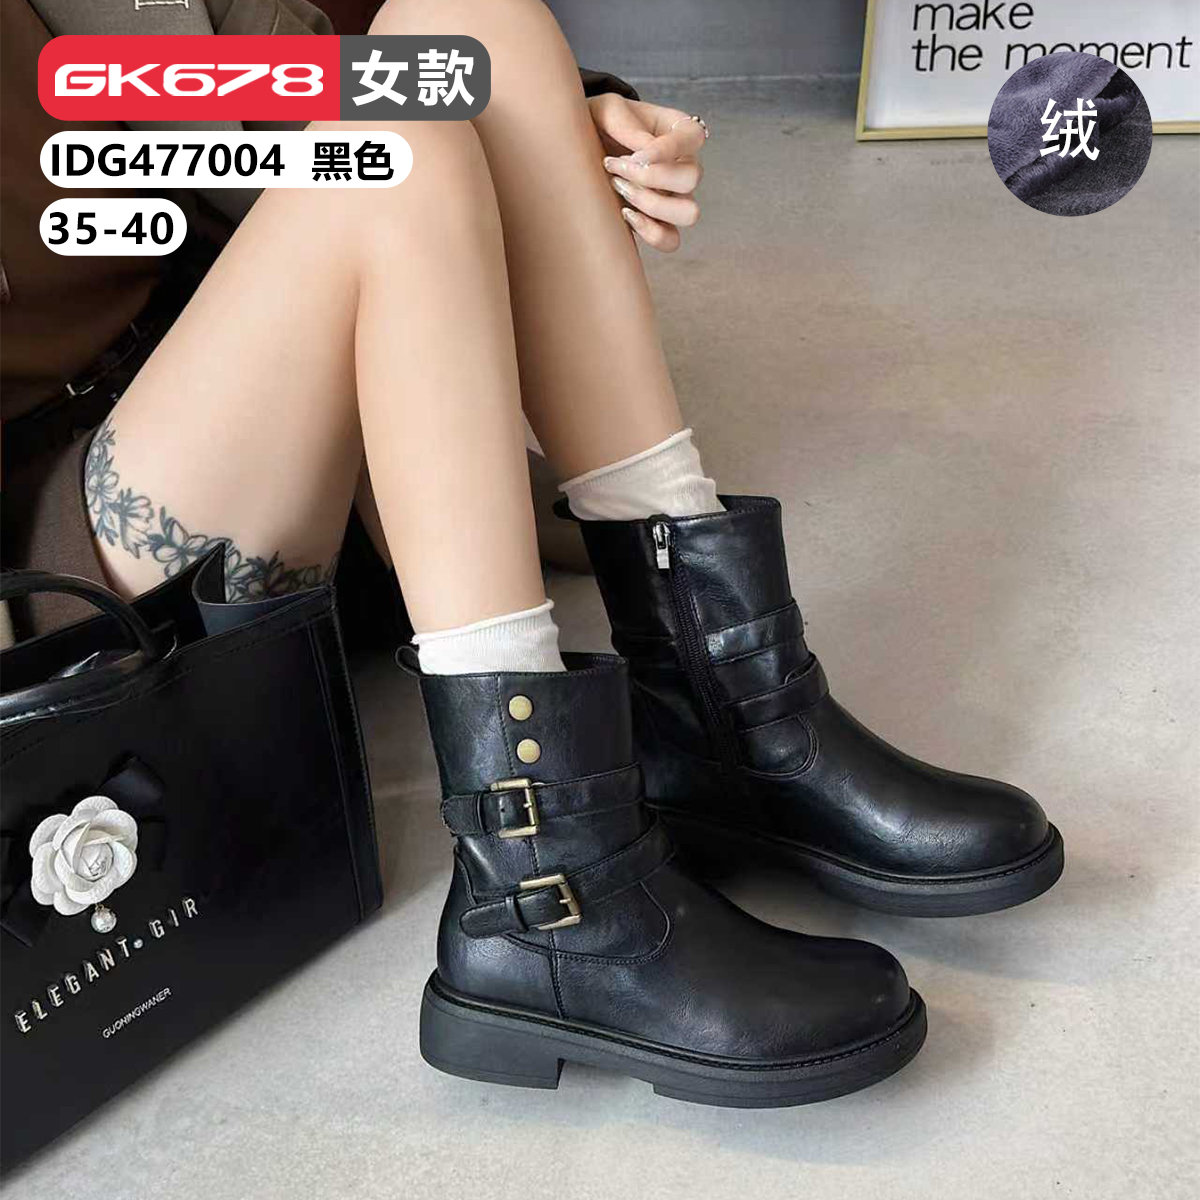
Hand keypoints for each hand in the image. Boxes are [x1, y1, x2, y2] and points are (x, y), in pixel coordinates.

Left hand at [588, 94, 706, 252]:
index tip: (634, 156)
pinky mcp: (662, 222)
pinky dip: (650, 232)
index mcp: (680, 132)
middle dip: (651, 178)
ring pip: (688, 213)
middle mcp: (685, 166)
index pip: (692, 137)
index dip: (665, 151)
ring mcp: (677, 197)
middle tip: (617, 169)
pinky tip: (625, 214)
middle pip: (691, 178)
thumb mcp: (607, 111)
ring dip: (652, 205)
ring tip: (620, 189)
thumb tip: (645, 153)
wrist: (585, 150)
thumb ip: (626, 125)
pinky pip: (671, 240)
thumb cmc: (602, 124)